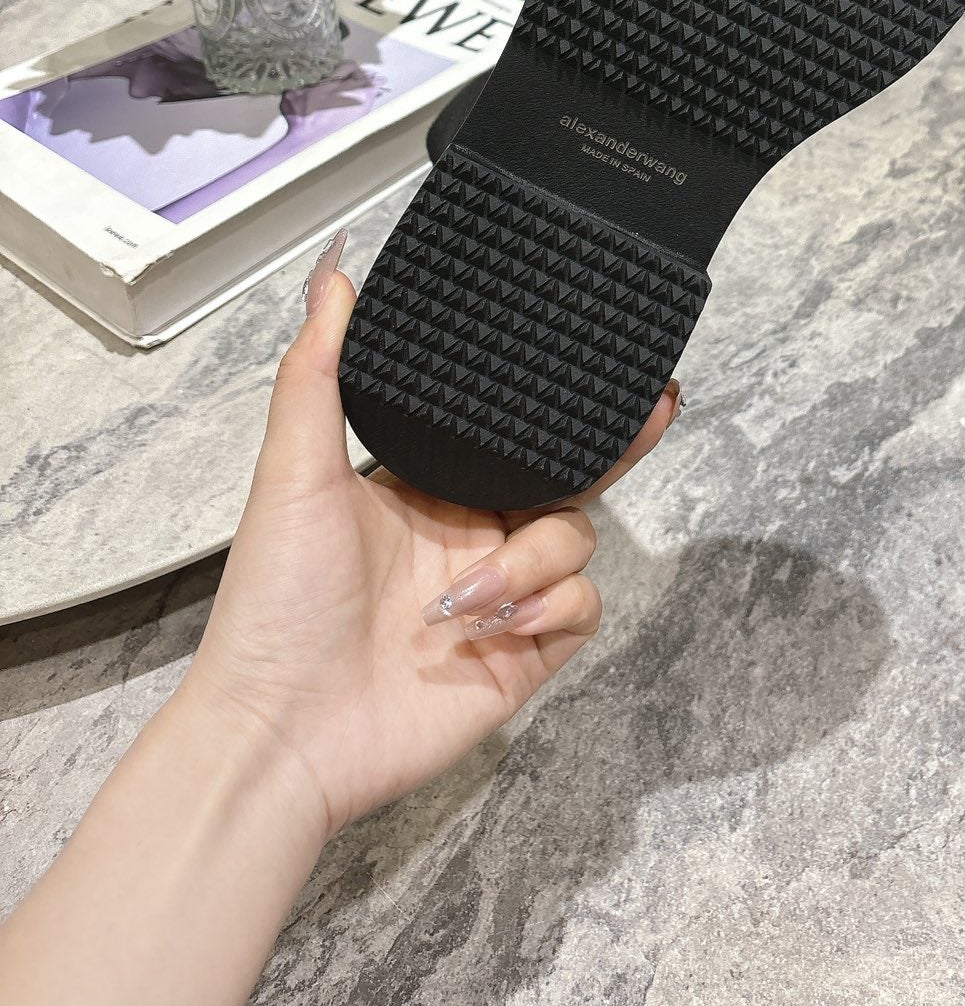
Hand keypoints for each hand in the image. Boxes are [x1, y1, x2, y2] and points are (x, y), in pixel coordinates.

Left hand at [180, 235, 679, 837]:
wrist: (282, 734)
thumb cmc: (274, 607)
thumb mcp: (294, 471)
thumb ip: (320, 369)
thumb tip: (332, 271)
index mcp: (425, 486)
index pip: (508, 428)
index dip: (559, 398)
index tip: (608, 357)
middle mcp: (469, 534)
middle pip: (566, 476)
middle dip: (613, 446)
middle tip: (650, 411)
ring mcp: (500, 596)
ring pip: (576, 539)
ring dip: (536, 556)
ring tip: (470, 594)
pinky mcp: (523, 655)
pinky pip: (582, 607)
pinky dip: (551, 606)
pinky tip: (497, 622)